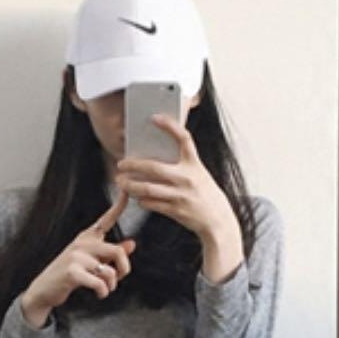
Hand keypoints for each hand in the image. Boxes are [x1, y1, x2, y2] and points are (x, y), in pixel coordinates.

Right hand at [22, 188, 136, 322]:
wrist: (44, 289)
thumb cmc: (69, 275)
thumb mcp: (91, 262)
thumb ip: (111, 254)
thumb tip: (132, 244)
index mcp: (87, 238)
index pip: (106, 220)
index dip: (118, 205)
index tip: (126, 190)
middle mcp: (82, 243)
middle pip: (118, 252)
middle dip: (124, 270)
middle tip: (119, 279)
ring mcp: (76, 256)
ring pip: (110, 271)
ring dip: (111, 285)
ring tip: (104, 289)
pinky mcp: (72, 272)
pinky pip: (100, 283)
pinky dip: (103, 292)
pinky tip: (99, 294)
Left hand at [114, 113, 235, 243]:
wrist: (217, 220)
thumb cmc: (206, 194)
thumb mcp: (199, 174)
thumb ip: (183, 165)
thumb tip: (158, 156)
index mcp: (194, 164)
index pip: (183, 138)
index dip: (170, 125)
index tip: (155, 117)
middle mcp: (187, 178)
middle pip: (154, 167)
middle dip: (133, 164)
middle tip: (121, 163)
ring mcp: (180, 195)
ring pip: (148, 188)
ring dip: (131, 185)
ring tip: (121, 182)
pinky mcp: (175, 210)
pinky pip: (152, 203)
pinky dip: (141, 200)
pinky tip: (136, 197)